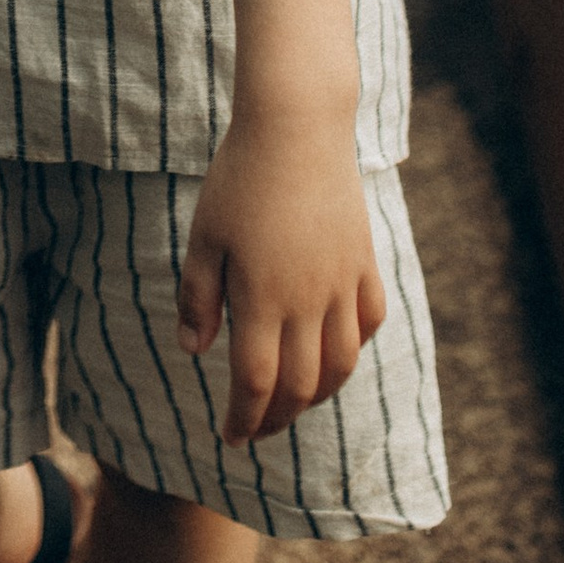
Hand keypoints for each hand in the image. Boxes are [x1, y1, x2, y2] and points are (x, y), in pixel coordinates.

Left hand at [175, 111, 385, 447]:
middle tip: (257, 429)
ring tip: (294, 403)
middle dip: (278, 418)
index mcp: (263, 298)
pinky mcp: (364, 261)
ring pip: (342, 363)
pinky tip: (336, 353)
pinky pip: (369, 321)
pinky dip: (354, 348)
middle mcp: (309, 301)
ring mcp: (343, 282)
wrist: (297, 126)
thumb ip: (198, 297)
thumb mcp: (204, 236)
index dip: (243, 417)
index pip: (256, 382)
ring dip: (318, 394)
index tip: (229, 436)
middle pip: (302, 385)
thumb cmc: (239, 178)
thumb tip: (194, 351)